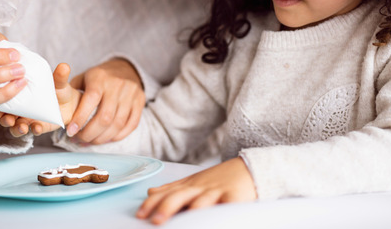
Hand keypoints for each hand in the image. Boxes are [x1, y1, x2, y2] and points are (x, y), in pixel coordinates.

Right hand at [0, 63, 82, 137]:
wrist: (70, 103)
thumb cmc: (57, 89)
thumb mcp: (58, 82)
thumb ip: (59, 77)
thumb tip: (64, 66)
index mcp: (19, 95)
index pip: (4, 100)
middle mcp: (20, 109)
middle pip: (6, 117)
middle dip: (5, 120)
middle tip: (8, 120)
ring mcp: (28, 119)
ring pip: (16, 127)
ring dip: (17, 129)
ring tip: (22, 127)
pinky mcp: (39, 127)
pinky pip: (34, 130)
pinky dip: (35, 130)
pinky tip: (38, 128)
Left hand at [65, 58, 145, 143]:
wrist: (126, 68)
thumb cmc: (99, 77)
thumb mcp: (83, 77)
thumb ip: (71, 92)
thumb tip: (57, 111)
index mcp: (100, 78)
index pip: (90, 100)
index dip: (80, 118)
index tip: (70, 132)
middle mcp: (117, 86)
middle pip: (105, 117)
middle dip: (90, 133)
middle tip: (79, 139)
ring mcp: (131, 94)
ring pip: (117, 124)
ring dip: (102, 138)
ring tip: (90, 141)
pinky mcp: (140, 103)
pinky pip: (130, 125)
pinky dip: (117, 136)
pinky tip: (106, 138)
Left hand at [136, 157, 256, 224]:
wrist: (250, 167)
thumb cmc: (220, 179)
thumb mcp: (194, 181)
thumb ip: (172, 188)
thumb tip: (150, 192)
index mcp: (189, 185)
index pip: (167, 193)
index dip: (152, 203)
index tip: (140, 214)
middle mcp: (200, 188)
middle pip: (181, 196)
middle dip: (166, 207)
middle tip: (155, 220)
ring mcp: (217, 192)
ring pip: (202, 201)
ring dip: (190, 211)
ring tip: (181, 223)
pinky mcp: (235, 198)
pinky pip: (227, 207)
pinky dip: (221, 212)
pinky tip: (213, 221)